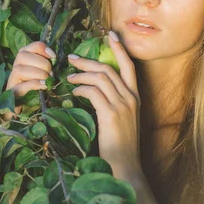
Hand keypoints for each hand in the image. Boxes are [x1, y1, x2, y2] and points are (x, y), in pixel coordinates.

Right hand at [1, 41, 55, 120]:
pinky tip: (43, 86)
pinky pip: (21, 86)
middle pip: (23, 55)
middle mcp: (16, 65)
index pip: (33, 45)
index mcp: (25, 57)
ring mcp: (12, 80)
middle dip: (42, 64)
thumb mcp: (44, 72)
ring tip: (47, 81)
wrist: (24, 106)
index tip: (53, 57)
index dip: (44, 49)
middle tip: (50, 74)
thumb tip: (57, 60)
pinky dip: (34, 84)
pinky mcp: (12, 93)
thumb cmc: (37, 86)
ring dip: (38, 74)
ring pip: (20, 70)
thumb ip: (48, 64)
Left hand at [67, 31, 141, 174]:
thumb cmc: (120, 148)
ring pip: (100, 78)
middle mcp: (131, 99)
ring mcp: (122, 106)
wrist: (125, 168)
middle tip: (71, 58)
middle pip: (108, 69)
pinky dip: (81, 89)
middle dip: (88, 60)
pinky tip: (73, 93)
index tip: (110, 35)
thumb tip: (94, 94)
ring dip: (81, 74)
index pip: (129, 67)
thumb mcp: (121, 123)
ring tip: (68, 76)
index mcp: (135, 99)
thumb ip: (113, 106)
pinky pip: (93, 92)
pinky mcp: (111, 114)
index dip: (119, 49)